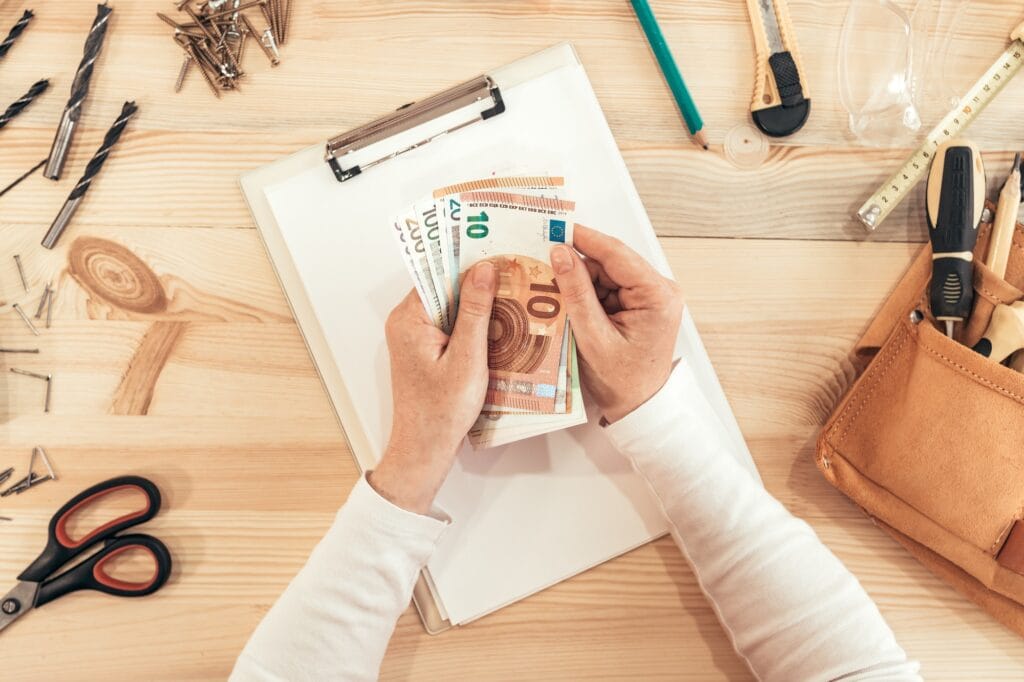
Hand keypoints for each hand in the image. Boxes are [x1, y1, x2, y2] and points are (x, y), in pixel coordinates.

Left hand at [370, 261, 497, 513]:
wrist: (424, 448)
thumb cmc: (442, 411)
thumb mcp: (467, 358)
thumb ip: (475, 311)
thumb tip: (484, 269)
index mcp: (409, 319)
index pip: (439, 274)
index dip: (469, 262)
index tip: (498, 252)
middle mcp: (407, 322)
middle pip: (445, 287)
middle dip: (478, 283)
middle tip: (514, 275)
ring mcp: (415, 336)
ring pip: (451, 306)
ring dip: (479, 305)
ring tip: (513, 298)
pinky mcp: (425, 349)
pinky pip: (450, 324)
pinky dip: (473, 324)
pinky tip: (498, 328)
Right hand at [549, 225, 683, 423]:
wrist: (639, 407)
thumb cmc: (622, 381)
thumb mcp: (593, 337)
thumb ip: (576, 293)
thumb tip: (559, 254)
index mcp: (657, 295)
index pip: (616, 254)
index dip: (584, 238)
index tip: (555, 227)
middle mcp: (659, 290)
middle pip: (609, 262)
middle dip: (575, 266)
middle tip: (541, 264)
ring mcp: (650, 296)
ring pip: (604, 274)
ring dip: (578, 282)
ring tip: (550, 293)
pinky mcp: (639, 304)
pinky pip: (607, 288)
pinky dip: (585, 294)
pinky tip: (566, 304)